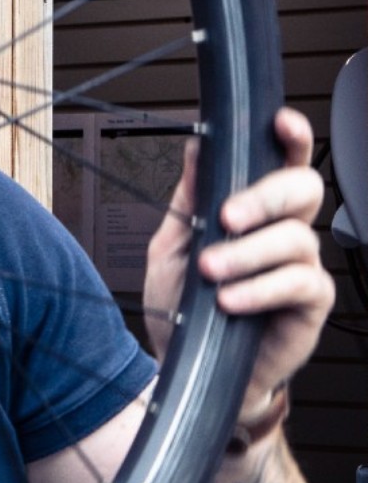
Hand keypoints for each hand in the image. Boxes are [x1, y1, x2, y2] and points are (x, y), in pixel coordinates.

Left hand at [144, 107, 333, 416]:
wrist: (186, 360)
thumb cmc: (183, 302)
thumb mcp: (173, 245)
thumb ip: (188, 199)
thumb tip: (195, 147)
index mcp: (256, 209)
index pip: (283, 162)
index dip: (291, 138)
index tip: (280, 122)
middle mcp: (286, 230)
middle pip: (304, 189)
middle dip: (266, 196)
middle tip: (226, 217)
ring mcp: (302, 265)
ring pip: (296, 239)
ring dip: (248, 253)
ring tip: (211, 271)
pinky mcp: (310, 304)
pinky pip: (298, 283)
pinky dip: (260, 288)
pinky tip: (231, 300)